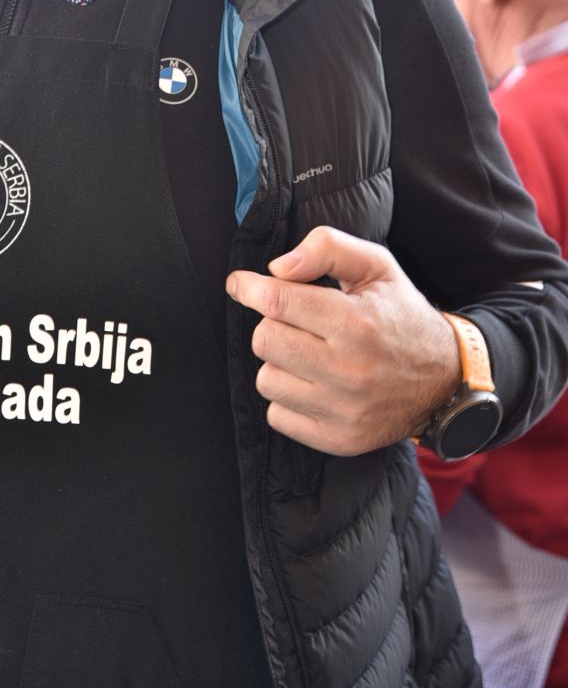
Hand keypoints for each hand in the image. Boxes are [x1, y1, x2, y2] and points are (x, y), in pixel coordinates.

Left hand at [227, 225, 460, 454]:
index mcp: (355, 322)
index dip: (249, 288)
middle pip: (264, 341)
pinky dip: (288, 398)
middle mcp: (349, 370)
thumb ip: (326, 248)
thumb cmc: (400, 314)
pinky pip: (278, 416)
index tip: (241, 284)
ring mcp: (344, 410)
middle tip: (296, 323)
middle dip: (272, 324)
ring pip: (267, 380)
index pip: (277, 303)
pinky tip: (313, 384)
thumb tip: (276, 269)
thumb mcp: (376, 265)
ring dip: (280, 363)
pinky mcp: (339, 440)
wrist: (446, 380)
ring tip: (309, 355)